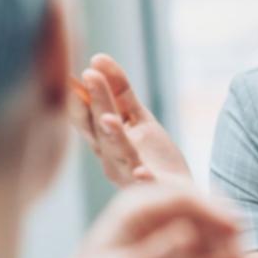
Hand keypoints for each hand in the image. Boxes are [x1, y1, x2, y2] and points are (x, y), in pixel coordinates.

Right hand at [67, 54, 192, 186]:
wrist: (182, 200)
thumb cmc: (156, 159)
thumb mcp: (138, 119)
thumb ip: (120, 91)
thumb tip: (98, 57)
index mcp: (104, 140)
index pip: (85, 113)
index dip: (79, 92)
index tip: (75, 68)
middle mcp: (109, 156)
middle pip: (99, 126)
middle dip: (96, 101)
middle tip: (89, 75)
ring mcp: (128, 173)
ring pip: (118, 151)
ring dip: (112, 135)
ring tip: (109, 118)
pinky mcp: (151, 190)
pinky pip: (145, 185)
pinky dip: (142, 178)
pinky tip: (142, 172)